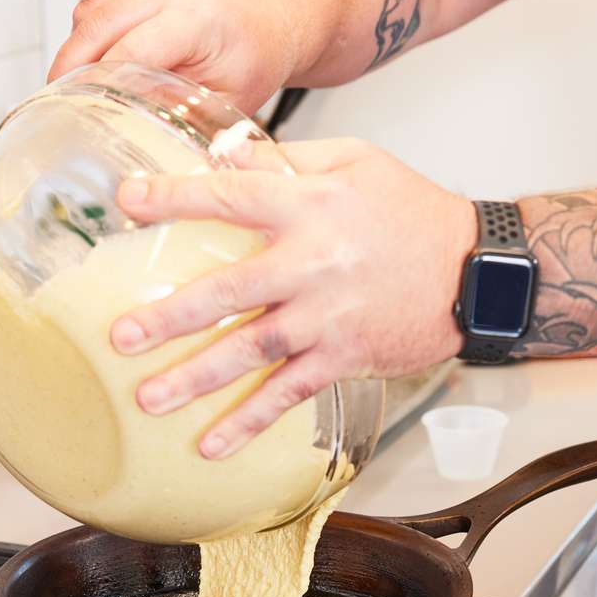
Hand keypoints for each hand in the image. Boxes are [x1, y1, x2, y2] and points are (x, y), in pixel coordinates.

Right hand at [48, 0, 329, 113]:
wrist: (273, 20)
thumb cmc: (256, 55)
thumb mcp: (229, 99)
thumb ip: (182, 114)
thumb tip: (140, 139)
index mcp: (196, 19)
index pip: (130, 50)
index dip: (99, 83)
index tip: (79, 111)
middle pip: (97, 23)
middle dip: (70, 64)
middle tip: (56, 104)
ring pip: (90, 10)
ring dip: (77, 48)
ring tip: (77, 88)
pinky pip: (95, 3)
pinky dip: (87, 32)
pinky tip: (94, 62)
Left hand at [111, 138, 475, 458]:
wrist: (476, 272)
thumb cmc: (414, 213)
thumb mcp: (357, 161)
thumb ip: (288, 157)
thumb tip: (226, 152)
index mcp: (308, 206)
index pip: (229, 195)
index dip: (174, 197)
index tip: (127, 200)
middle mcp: (311, 264)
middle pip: (228, 291)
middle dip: (170, 316)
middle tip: (121, 337)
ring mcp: (326, 318)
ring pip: (250, 350)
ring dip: (197, 378)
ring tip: (149, 398)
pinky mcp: (343, 359)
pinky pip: (288, 394)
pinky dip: (250, 422)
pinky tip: (212, 444)